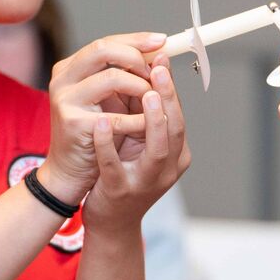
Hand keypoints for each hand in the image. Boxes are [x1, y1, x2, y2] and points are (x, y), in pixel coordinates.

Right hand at [38, 32, 165, 203]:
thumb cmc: (95, 134)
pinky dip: (139, 120)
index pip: (106, 43)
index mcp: (70, 68)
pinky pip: (117, 117)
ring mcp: (65, 100)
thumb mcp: (112, 100)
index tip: (162, 41)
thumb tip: (160, 56)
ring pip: (112, 78)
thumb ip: (129, 78)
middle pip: (103, 50)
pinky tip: (150, 124)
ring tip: (154, 100)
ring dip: (142, 87)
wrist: (70, 171)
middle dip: (137, 56)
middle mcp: (63, 79)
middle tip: (157, 69)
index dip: (136, 40)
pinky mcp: (74, 124)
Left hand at [81, 60, 190, 232]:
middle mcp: (167, 168)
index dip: (170, 86)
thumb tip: (144, 68)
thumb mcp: (140, 142)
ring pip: (156, 149)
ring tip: (143, 92)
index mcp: (177, 154)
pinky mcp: (120, 192)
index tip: (161, 57)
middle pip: (175, 128)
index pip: (177, 114)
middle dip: (168, 96)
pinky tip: (101, 123)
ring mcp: (146, 183)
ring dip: (151, 119)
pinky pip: (115, 166)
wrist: (113, 222)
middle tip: (158, 67)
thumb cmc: (127, 174)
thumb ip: (143, 113)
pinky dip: (109, 144)